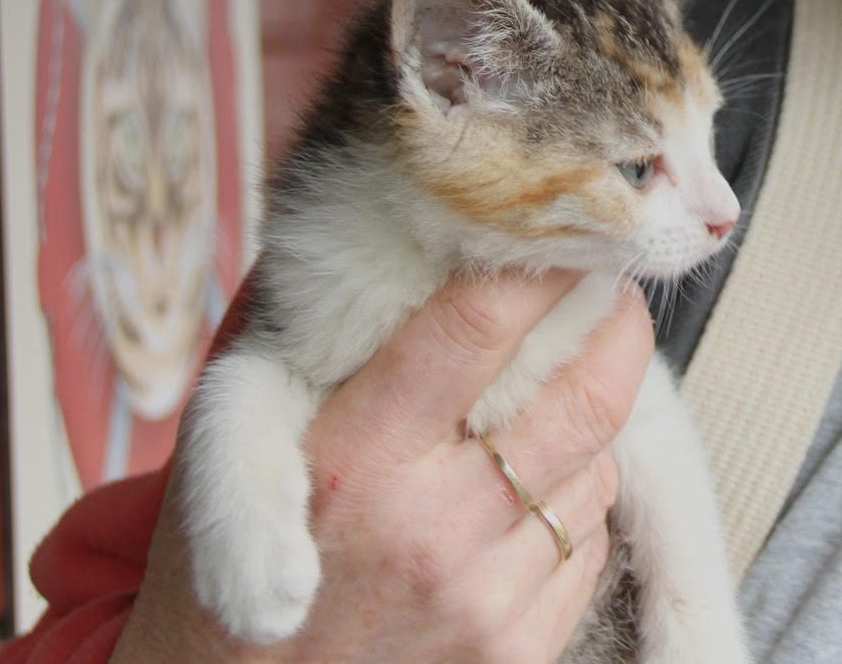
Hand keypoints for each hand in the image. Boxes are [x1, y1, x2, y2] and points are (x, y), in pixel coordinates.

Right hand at [114, 270, 655, 663]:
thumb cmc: (225, 565)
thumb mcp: (235, 439)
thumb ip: (299, 334)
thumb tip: (360, 221)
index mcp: (356, 454)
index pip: (479, 322)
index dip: (539, 260)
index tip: (565, 225)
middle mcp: (432, 524)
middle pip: (583, 392)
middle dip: (616, 322)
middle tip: (613, 281)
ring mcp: (485, 595)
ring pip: (598, 463)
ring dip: (591, 417)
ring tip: (557, 390)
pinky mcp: (520, 648)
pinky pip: (590, 539)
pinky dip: (575, 499)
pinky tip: (527, 488)